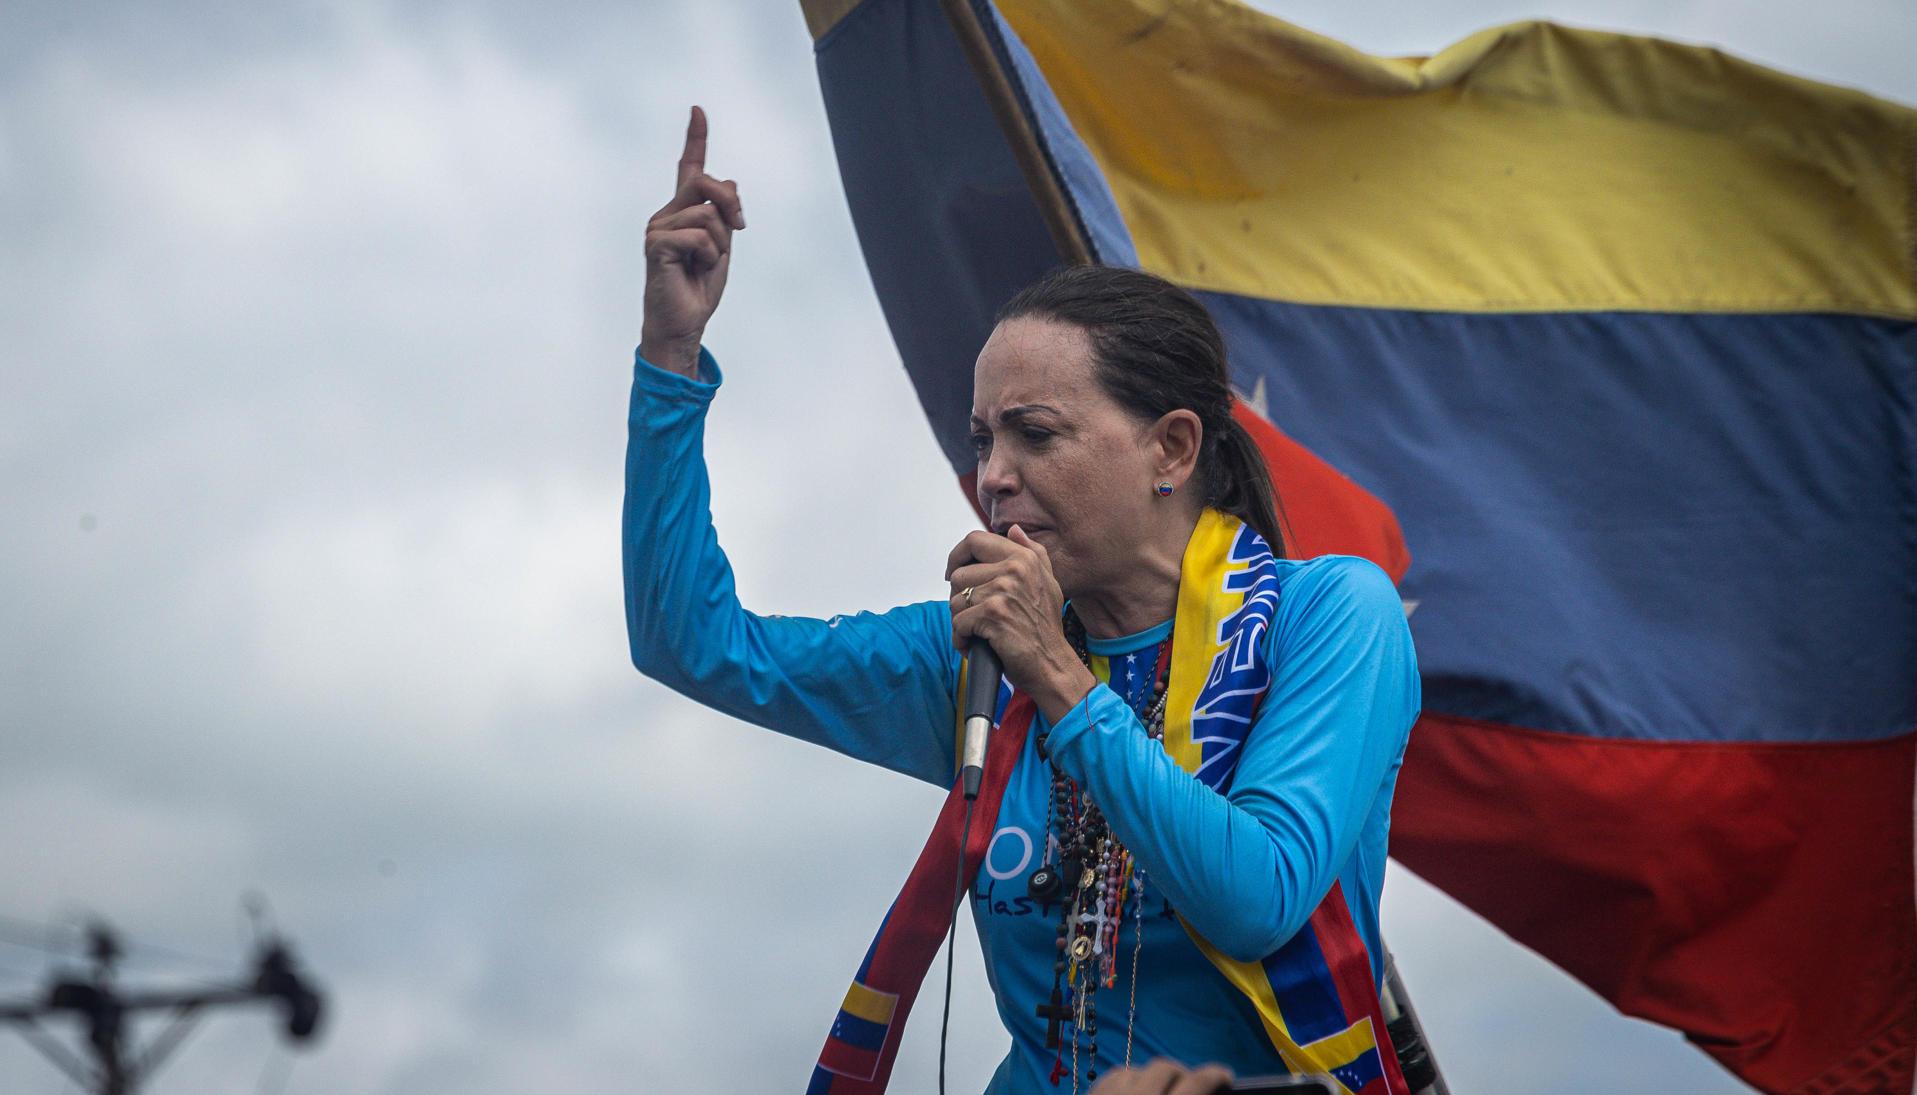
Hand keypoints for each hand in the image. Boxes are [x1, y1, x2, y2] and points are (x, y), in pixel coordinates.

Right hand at [640, 105, 745, 377]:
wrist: (683, 323)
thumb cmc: (699, 288)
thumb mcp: (722, 246)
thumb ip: (725, 215)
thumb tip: (729, 180)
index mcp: (683, 212)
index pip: (688, 169)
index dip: (695, 139)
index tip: (698, 110)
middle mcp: (666, 214)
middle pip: (705, 183)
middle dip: (731, 205)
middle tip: (740, 229)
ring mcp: (657, 227)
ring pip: (708, 214)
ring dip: (720, 244)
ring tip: (704, 265)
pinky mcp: (656, 244)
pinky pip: (700, 236)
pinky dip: (709, 256)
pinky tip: (693, 271)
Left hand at [946, 525, 1094, 721]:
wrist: (1053, 664)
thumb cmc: (1046, 628)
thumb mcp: (1048, 583)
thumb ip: (1033, 552)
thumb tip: (1014, 530)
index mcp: (1024, 557)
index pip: (974, 540)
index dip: (957, 556)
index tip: (955, 574)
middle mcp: (1014, 569)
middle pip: (958, 574)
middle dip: (959, 598)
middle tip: (973, 615)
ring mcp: (1003, 591)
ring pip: (955, 600)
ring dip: (961, 621)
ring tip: (978, 633)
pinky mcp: (993, 614)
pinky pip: (958, 623)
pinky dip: (961, 639)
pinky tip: (976, 645)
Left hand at [1089, 1060, 1234, 1094]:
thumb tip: (1203, 1090)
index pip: (1195, 1083)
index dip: (1214, 1075)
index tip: (1226, 1075)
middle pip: (1165, 1067)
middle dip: (1181, 1075)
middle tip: (1190, 1087)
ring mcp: (1109, 1093)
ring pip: (1136, 1069)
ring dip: (1151, 1078)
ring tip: (1158, 1093)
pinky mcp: (1092, 1092)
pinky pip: (1114, 1076)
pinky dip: (1127, 1082)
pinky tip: (1131, 1093)